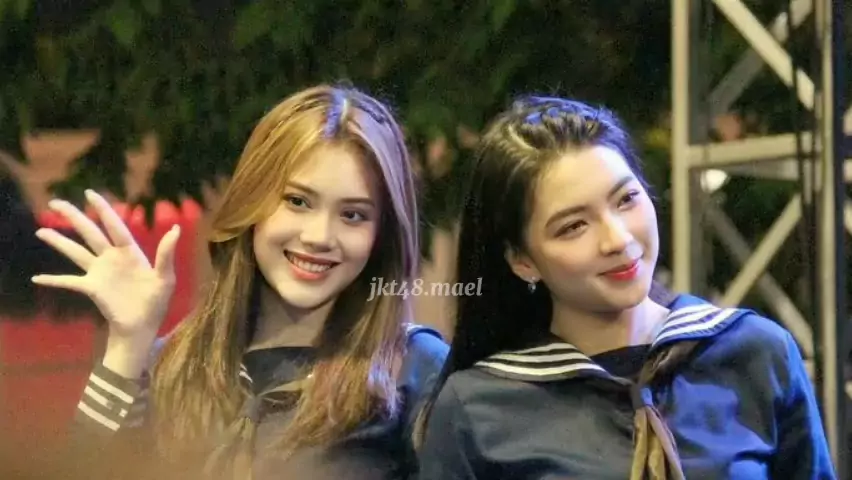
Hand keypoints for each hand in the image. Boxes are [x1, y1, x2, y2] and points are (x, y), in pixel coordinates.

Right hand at [32, 189, 179, 346]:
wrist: (142, 326)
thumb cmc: (156, 301)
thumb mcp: (165, 278)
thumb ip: (166, 254)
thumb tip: (176, 229)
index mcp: (129, 252)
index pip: (114, 225)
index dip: (102, 209)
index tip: (89, 193)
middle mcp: (111, 258)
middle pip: (89, 233)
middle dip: (73, 217)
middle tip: (55, 202)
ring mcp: (99, 272)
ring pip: (75, 252)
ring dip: (58, 242)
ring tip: (41, 230)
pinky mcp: (91, 288)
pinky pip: (68, 282)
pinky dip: (52, 280)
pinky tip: (36, 278)